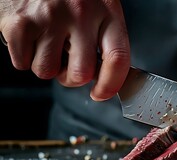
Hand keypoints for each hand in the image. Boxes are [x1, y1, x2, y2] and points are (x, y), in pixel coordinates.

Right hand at [0, 0, 129, 100]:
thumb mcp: (98, 6)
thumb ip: (103, 37)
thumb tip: (101, 77)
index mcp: (107, 11)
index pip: (118, 58)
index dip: (110, 84)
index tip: (101, 93)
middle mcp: (81, 13)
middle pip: (81, 74)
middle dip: (71, 77)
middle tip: (67, 63)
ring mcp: (49, 17)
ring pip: (47, 72)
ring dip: (46, 65)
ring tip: (47, 42)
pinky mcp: (20, 22)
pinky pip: (22, 63)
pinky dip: (24, 56)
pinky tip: (30, 36)